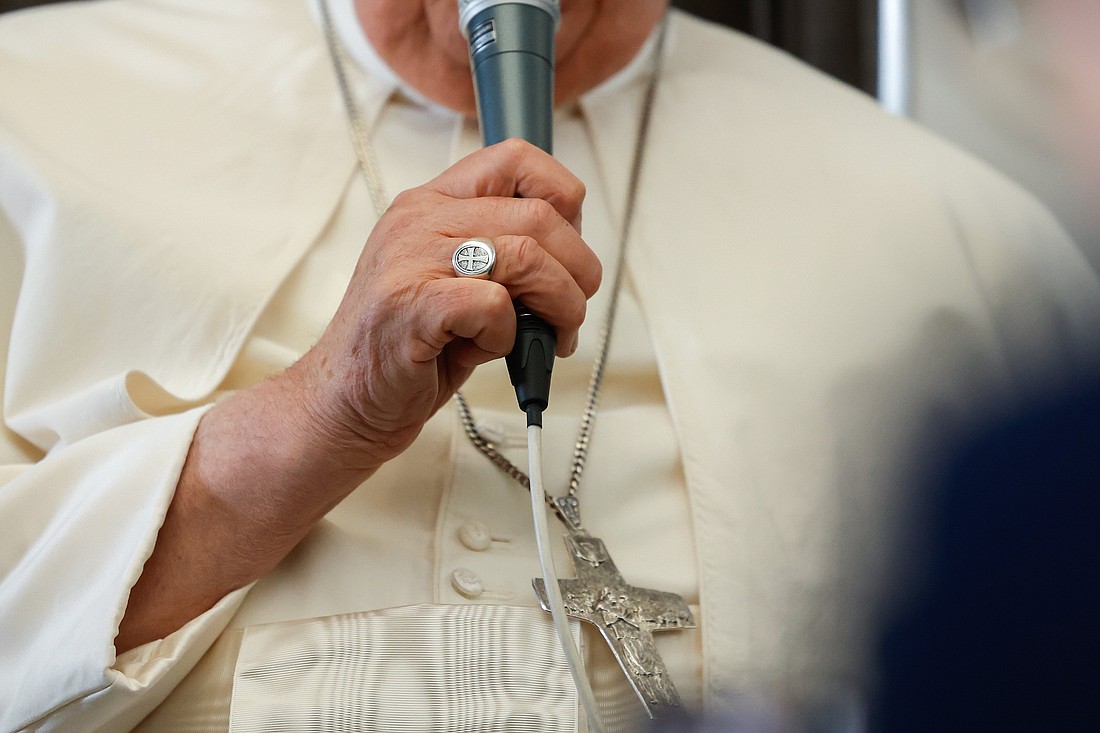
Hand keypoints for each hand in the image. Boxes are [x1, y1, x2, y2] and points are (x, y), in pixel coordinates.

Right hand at [288, 138, 600, 471]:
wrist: (343, 401)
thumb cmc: (409, 347)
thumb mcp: (459, 284)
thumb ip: (505, 260)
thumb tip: (576, 261)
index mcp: (432, 204)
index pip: (514, 159)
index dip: (563, 197)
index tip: (570, 246)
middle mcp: (420, 220)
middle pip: (538, 215)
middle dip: (578, 269)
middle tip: (572, 309)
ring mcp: (410, 258)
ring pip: (527, 255)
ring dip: (560, 304)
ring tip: (553, 336)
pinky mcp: (410, 304)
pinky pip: (494, 304)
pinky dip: (510, 334)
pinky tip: (492, 348)